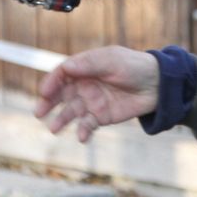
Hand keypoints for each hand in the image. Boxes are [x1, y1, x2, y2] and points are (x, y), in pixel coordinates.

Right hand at [34, 45, 159, 142]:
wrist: (157, 85)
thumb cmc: (134, 66)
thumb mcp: (111, 60)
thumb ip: (88, 64)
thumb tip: (66, 67)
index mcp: (85, 67)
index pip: (62, 74)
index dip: (51, 83)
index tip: (45, 92)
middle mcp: (85, 84)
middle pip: (61, 94)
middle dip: (49, 103)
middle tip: (39, 112)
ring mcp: (92, 101)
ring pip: (71, 111)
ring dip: (61, 120)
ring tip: (53, 129)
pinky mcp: (102, 116)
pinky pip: (87, 125)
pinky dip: (82, 131)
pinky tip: (81, 136)